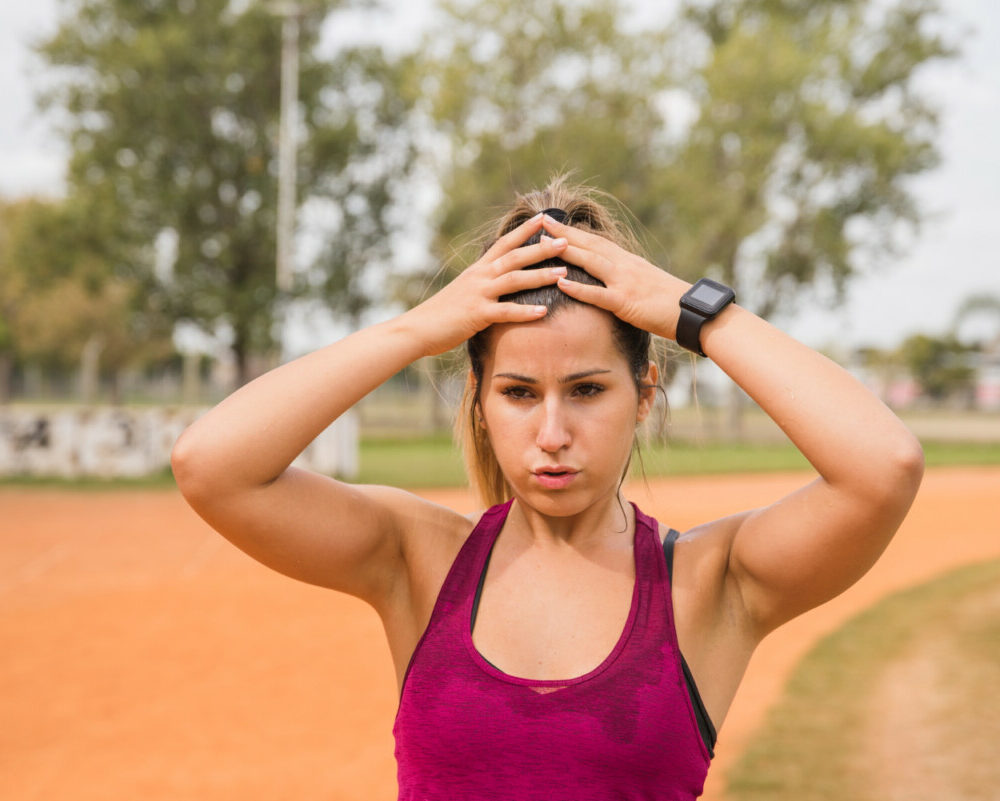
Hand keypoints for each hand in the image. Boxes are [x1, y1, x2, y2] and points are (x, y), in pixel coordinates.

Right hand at [406, 214, 570, 355]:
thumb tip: (499, 280)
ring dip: (540, 275)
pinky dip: (525, 311)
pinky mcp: (476, 314)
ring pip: (514, 279)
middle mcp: (479, 276)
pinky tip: (543, 312)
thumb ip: (483, 283)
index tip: (544, 218)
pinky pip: (505, 311)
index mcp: (478, 269)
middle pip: (514, 256)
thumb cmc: (443, 313)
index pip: (504, 243)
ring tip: (563, 272)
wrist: (418, 328)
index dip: (524, 230)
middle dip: (541, 248)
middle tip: (566, 241)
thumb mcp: (465, 291)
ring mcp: (478, 294)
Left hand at [539, 214, 691, 339]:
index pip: (597, 242)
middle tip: (540, 221)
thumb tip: (611, 282)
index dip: (575, 232)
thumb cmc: (672, 303)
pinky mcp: (626, 302)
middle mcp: (625, 266)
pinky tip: (560, 282)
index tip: (555, 222)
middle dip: (564, 233)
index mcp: (628, 262)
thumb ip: (626, 280)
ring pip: (591, 262)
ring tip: (542, 244)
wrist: (694, 312)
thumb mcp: (645, 285)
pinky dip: (578, 288)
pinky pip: (598, 294)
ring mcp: (625, 282)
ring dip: (566, 251)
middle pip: (590, 244)